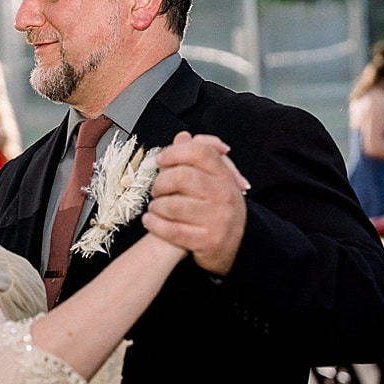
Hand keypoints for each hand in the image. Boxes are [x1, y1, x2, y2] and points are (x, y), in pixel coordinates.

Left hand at [141, 131, 249, 275]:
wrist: (233, 246)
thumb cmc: (217, 209)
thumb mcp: (214, 180)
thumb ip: (197, 157)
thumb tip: (182, 137)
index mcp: (224, 176)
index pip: (200, 152)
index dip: (175, 152)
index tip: (161, 160)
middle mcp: (224, 195)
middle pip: (182, 177)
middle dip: (161, 182)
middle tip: (156, 189)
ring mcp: (218, 219)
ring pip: (174, 205)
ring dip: (156, 205)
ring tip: (155, 206)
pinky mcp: (208, 241)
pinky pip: (172, 230)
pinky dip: (155, 224)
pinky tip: (150, 220)